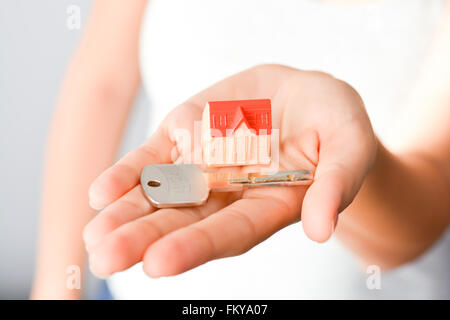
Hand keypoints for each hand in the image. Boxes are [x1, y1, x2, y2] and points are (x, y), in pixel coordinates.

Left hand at [84, 64, 376, 277]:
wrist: (307, 93)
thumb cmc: (335, 123)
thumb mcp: (349, 146)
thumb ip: (337, 184)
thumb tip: (322, 230)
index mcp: (268, 205)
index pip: (230, 232)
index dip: (196, 246)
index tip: (159, 262)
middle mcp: (230, 194)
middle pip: (184, 221)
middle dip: (144, 239)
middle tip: (106, 258)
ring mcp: (204, 164)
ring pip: (160, 194)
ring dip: (125, 214)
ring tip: (94, 236)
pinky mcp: (187, 135)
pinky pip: (154, 158)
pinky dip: (128, 174)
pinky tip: (100, 193)